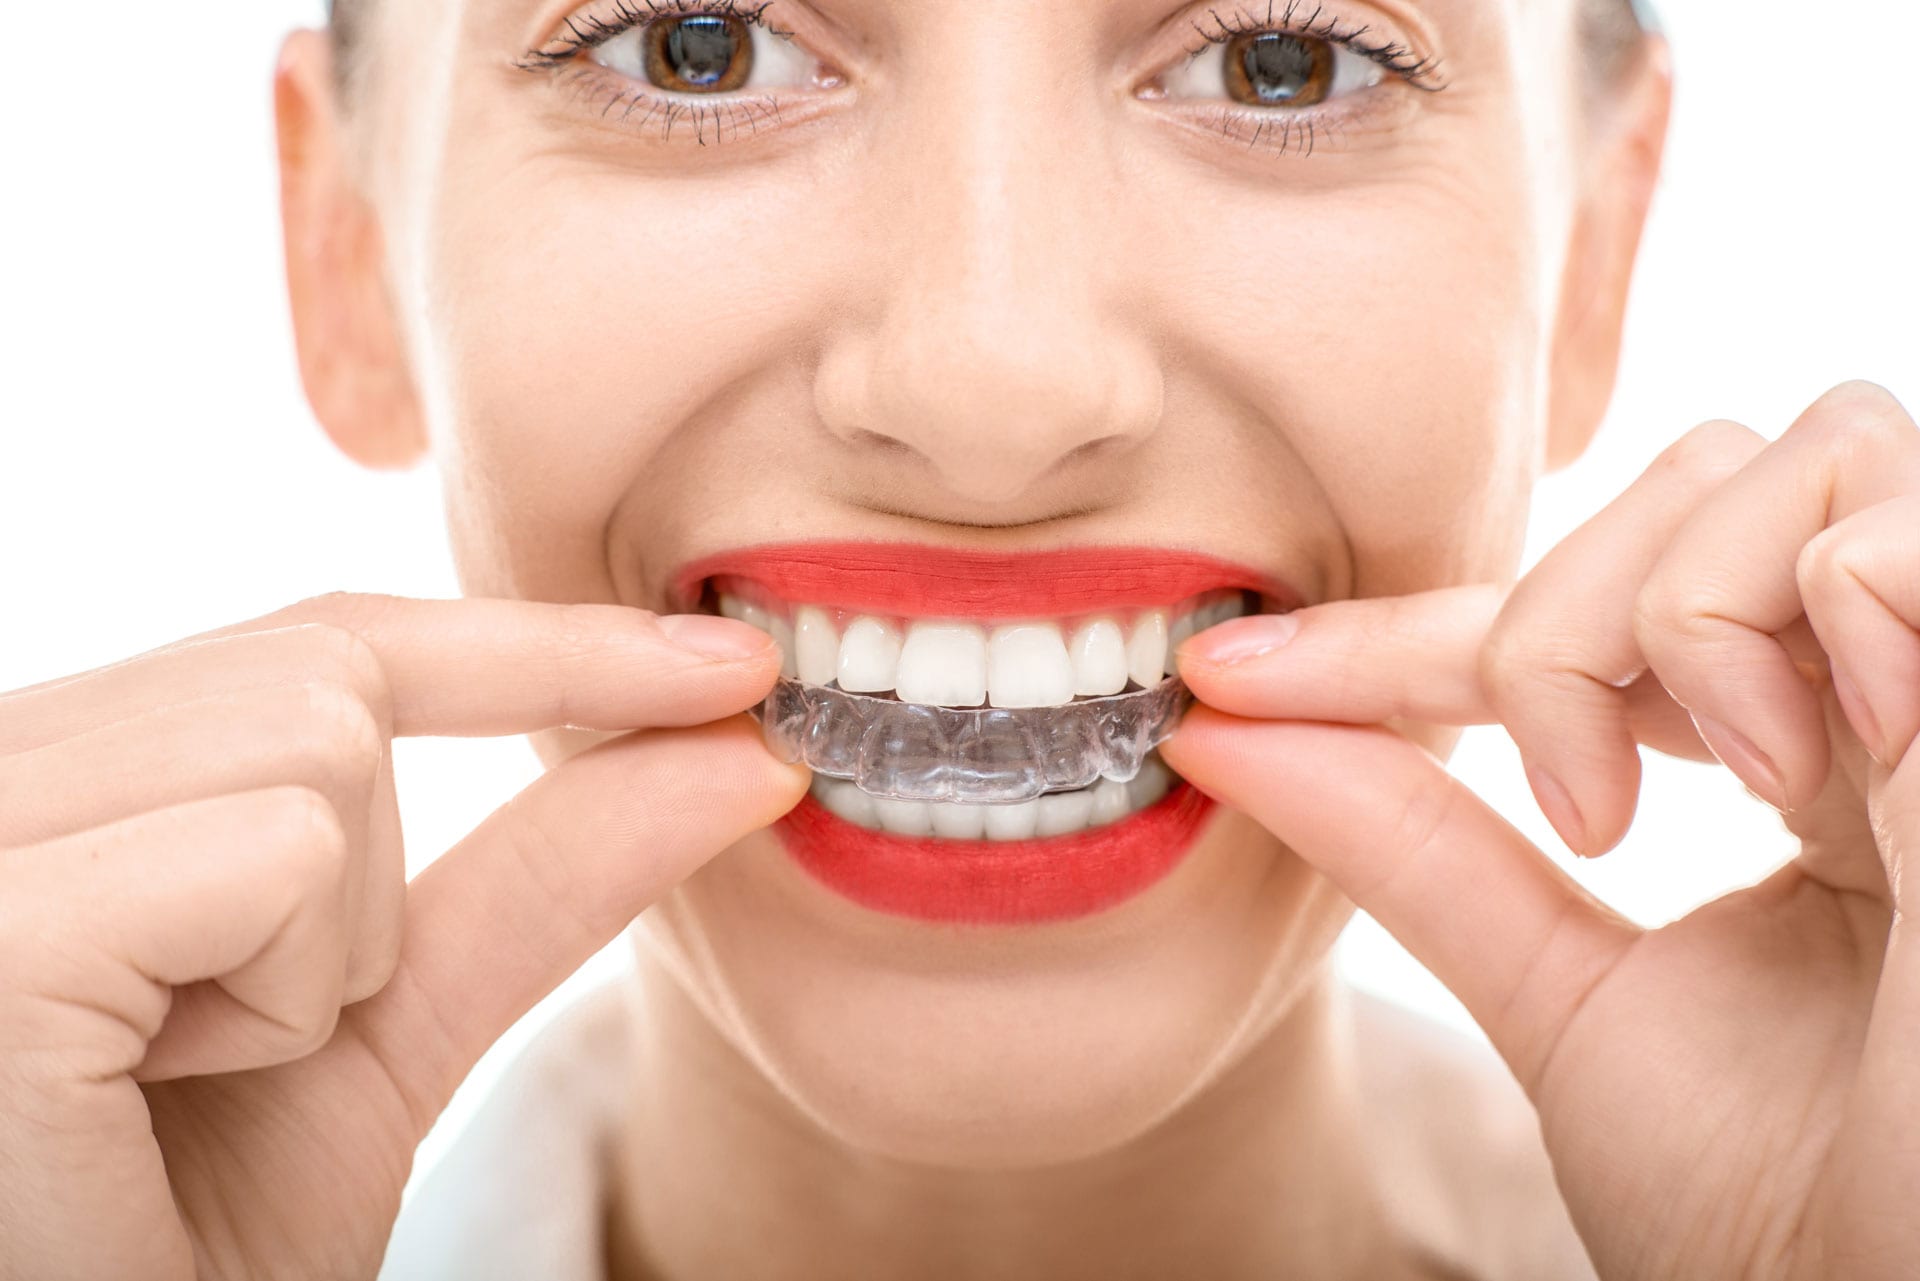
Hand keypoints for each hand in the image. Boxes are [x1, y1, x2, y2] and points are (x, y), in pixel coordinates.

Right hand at [0, 594, 806, 1279]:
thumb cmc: (177, 1246)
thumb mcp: (378, 1042)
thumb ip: (537, 879)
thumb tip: (739, 744)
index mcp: (59, 783)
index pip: (326, 639)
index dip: (539, 645)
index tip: (733, 670)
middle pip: (328, 678)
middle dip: (364, 893)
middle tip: (224, 1062)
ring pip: (317, 742)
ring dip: (321, 959)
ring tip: (159, 1090)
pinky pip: (275, 854)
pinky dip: (279, 998)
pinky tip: (133, 1107)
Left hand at [1164, 381, 1919, 1280]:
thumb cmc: (1783, 1208)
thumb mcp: (1567, 1000)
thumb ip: (1421, 852)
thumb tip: (1221, 733)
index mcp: (1806, 756)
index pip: (1582, 618)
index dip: (1398, 632)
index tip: (1224, 676)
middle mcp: (1896, 695)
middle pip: (1697, 483)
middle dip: (1557, 621)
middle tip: (1574, 813)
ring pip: (1794, 457)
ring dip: (1676, 612)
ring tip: (1719, 792)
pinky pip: (1889, 522)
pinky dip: (1805, 604)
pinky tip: (1818, 770)